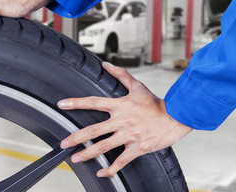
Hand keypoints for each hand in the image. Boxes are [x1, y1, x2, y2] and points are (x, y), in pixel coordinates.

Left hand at [57, 62, 191, 177]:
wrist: (177, 117)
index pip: (93, 102)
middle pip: (94, 130)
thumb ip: (120, 75)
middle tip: (64, 143)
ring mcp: (129, 135)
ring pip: (103, 146)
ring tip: (75, 158)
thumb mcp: (137, 87)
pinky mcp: (138, 148)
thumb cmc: (157, 103)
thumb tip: (106, 65)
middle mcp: (122, 121)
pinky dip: (111, 169)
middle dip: (76, 137)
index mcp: (120, 105)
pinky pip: (121, 161)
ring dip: (87, 154)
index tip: (62, 104)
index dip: (76, 103)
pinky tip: (102, 173)